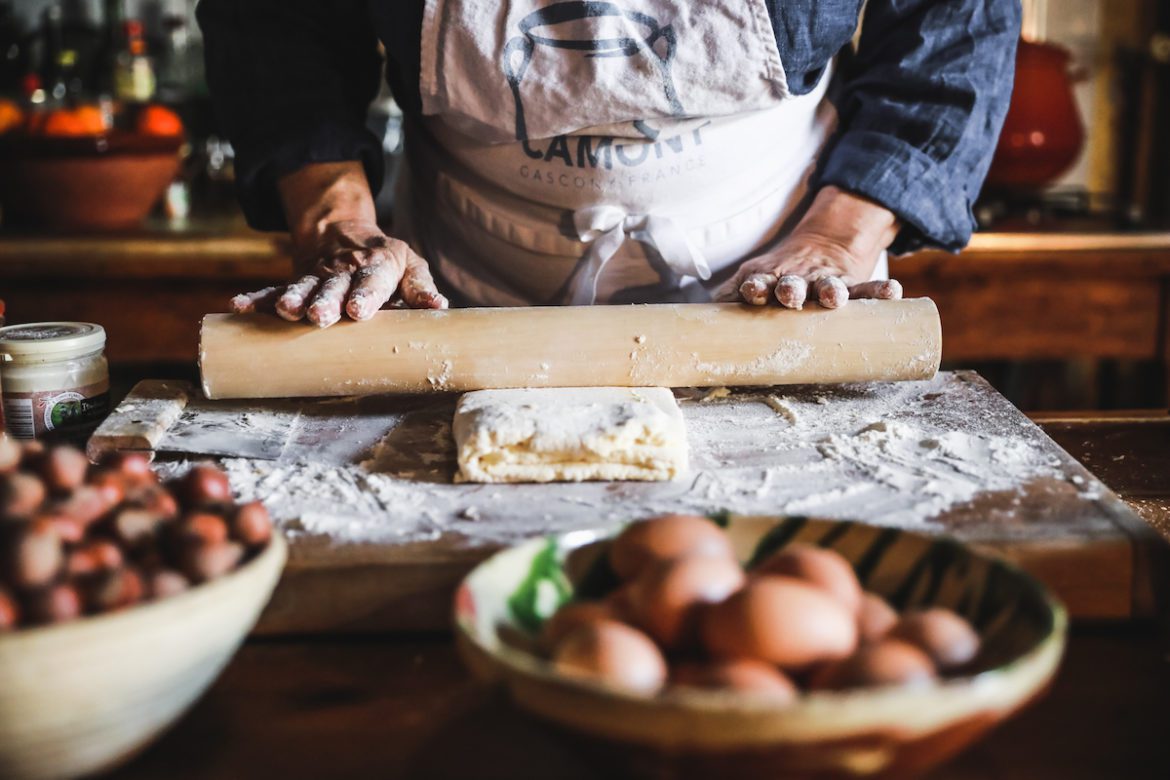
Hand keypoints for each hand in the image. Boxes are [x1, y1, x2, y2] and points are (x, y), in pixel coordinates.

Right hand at [230, 161, 446, 326]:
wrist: (344, 234)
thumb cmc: (386, 261)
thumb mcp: (410, 266)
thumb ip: (421, 287)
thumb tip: (439, 308)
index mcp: (376, 266)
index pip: (371, 281)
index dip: (365, 295)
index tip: (358, 311)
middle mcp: (344, 272)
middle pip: (333, 286)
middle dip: (325, 301)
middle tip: (318, 316)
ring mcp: (317, 277)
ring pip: (302, 287)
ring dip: (293, 299)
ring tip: (285, 312)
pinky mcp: (296, 283)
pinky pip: (274, 290)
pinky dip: (257, 299)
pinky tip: (238, 307)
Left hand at [716, 186, 902, 308]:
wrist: (820, 246)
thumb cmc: (776, 277)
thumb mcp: (752, 279)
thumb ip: (729, 298)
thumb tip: (701, 320)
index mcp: (767, 280)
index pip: (758, 283)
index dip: (755, 287)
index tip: (753, 291)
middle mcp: (796, 281)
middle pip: (793, 285)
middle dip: (790, 290)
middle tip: (790, 295)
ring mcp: (824, 283)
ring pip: (829, 287)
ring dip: (830, 292)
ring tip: (834, 297)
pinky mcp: (851, 285)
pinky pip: (866, 291)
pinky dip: (879, 292)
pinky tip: (892, 293)